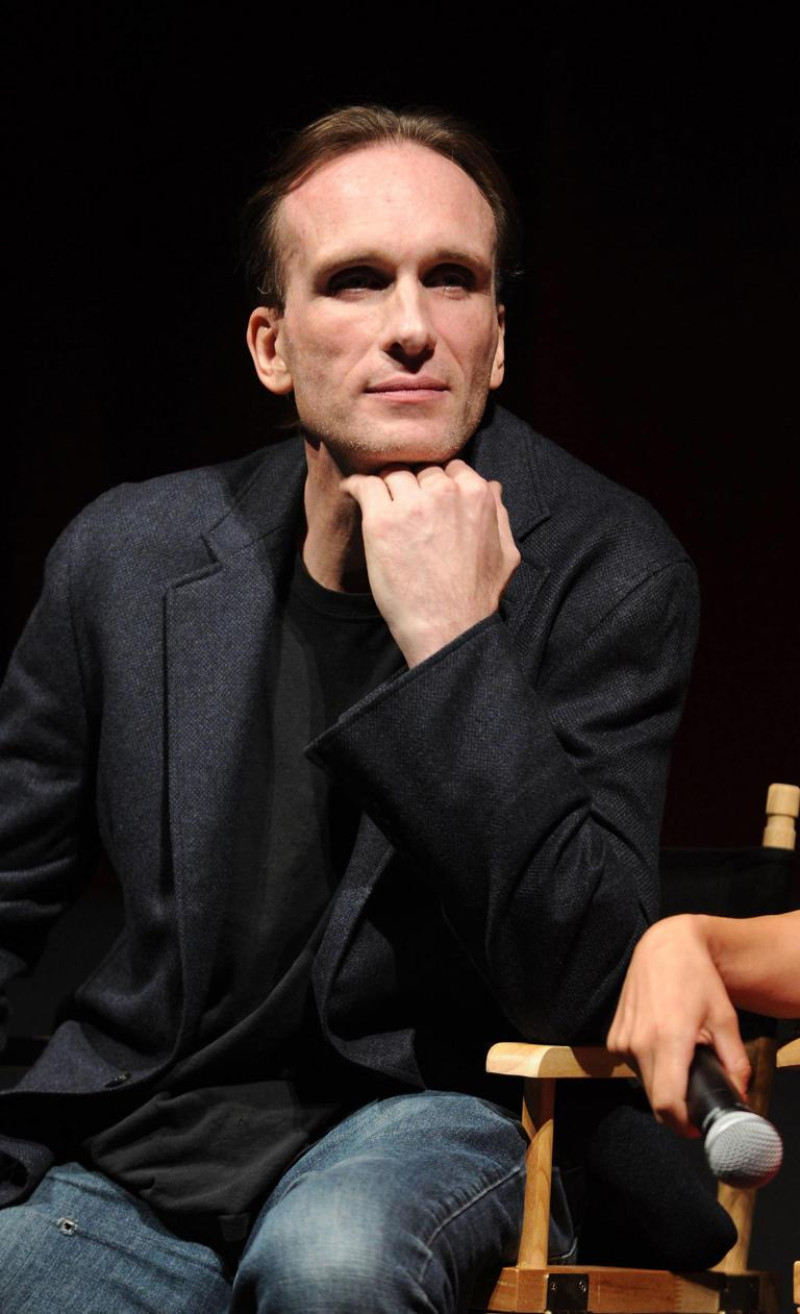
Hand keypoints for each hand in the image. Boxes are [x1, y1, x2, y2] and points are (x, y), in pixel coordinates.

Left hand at [341, 459, 520, 665]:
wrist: (447, 628)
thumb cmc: (477, 597)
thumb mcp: (506, 553)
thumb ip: (500, 514)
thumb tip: (492, 486)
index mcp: (477, 494)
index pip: (451, 467)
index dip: (438, 484)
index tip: (428, 500)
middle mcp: (445, 491)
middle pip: (420, 470)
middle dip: (413, 486)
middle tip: (404, 509)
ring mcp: (411, 504)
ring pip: (393, 475)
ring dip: (387, 488)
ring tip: (380, 506)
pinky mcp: (381, 521)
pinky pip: (364, 485)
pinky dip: (356, 486)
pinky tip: (352, 492)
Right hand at [607, 914, 750, 1135]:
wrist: (664, 947)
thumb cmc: (698, 979)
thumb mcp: (725, 1018)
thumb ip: (735, 1061)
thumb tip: (740, 1095)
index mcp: (668, 1040)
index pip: (667, 1103)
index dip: (683, 1124)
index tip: (698, 1126)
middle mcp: (638, 1043)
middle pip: (656, 1100)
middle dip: (677, 1108)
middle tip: (697, 1098)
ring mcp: (622, 1040)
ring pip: (644, 1084)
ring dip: (663, 1085)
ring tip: (682, 1062)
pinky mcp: (613, 1036)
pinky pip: (633, 1066)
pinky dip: (650, 1067)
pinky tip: (664, 1046)